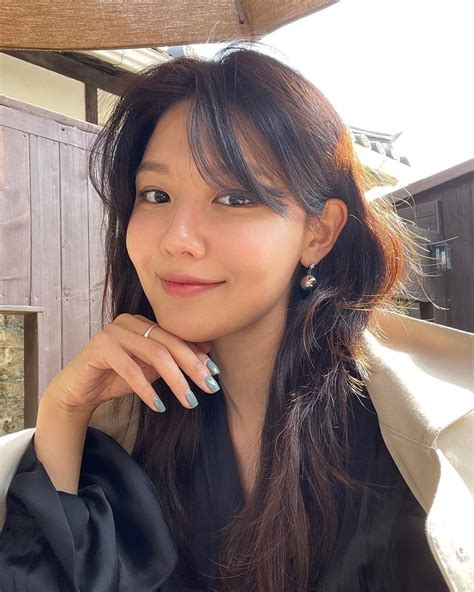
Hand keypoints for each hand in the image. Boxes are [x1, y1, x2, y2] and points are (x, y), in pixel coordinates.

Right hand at [43, 313, 219, 413]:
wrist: (78, 391)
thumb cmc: (116, 379)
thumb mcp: (150, 370)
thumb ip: (172, 362)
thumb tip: (207, 357)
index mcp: (143, 323)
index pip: (177, 337)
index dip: (198, 355)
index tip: (215, 374)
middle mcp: (130, 321)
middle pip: (169, 344)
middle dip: (193, 367)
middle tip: (209, 388)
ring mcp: (114, 331)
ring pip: (155, 354)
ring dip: (175, 380)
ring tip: (189, 401)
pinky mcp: (100, 347)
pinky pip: (130, 368)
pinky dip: (146, 389)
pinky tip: (159, 406)